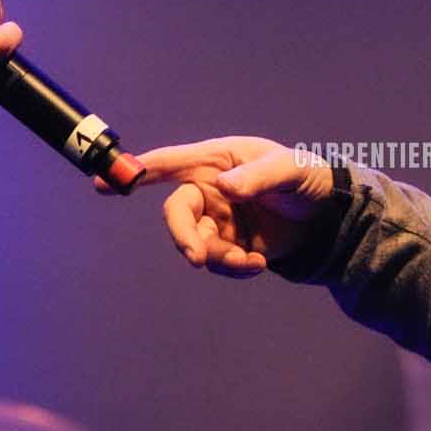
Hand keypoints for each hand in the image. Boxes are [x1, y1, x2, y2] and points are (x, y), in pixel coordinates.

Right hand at [122, 136, 338, 277]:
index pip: (169, 164)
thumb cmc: (304, 177)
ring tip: (248, 263)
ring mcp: (216, 219)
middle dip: (182, 237)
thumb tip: (224, 187)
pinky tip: (257, 265)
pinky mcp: (229, 246)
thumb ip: (258, 177)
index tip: (104, 182)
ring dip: (217, 258)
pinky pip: (217, 262)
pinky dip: (234, 269)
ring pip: (196, 243)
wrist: (326, 215)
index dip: (135, 171)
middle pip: (177, 213)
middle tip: (198, 258)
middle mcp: (208, 189)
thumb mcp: (289, 170)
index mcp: (215, 160)